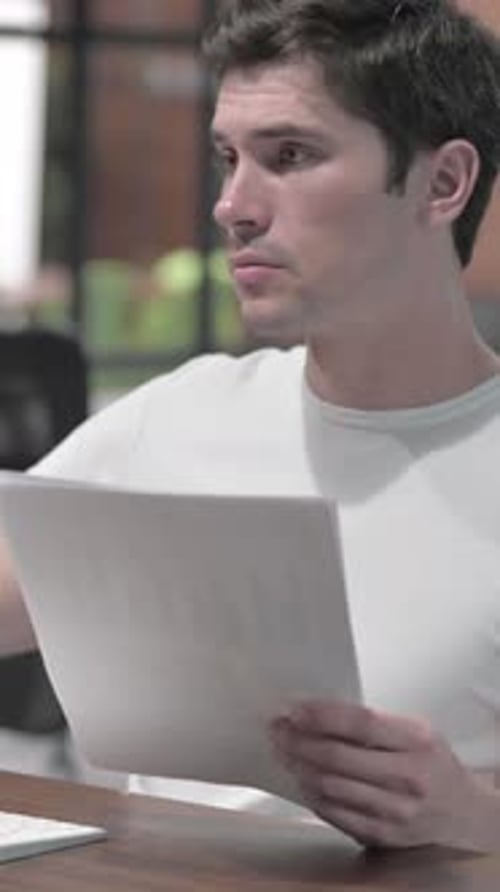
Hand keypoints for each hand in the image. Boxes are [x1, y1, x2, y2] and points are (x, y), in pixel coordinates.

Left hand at [270, 699, 495, 849]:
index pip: (360, 723)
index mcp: (417, 741)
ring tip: (282, 750)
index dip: (322, 715)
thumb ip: (375, 723)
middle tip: (277, 728)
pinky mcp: (383, 835)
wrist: (462, 812)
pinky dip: (312, 794)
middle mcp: (408, 777)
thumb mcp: (415, 730)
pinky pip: (336, 813)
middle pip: (338, 757)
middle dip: (299, 740)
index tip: (294, 709)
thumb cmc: (432, 762)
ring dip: (299, 767)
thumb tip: (318, 711)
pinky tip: (301, 779)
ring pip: (331, 787)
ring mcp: (395, 810)